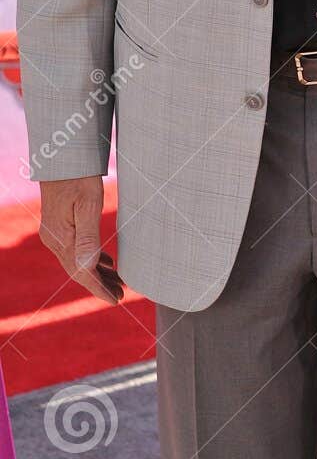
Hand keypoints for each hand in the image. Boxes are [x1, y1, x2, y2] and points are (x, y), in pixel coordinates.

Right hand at [38, 177, 123, 305]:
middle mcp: (54, 240)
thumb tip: (88, 268)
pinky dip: (91, 259)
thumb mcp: (88, 205)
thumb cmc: (79, 178)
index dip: (98, 288)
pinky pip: (75, 250)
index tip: (115, 300)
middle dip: (99, 285)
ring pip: (77, 261)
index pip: (81, 273)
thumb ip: (88, 238)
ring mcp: (55, 233)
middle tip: (120, 295)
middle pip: (78, 270)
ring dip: (96, 273)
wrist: (62, 158)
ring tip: (117, 282)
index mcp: (62, 238)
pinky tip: (105, 262)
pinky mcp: (59, 225)